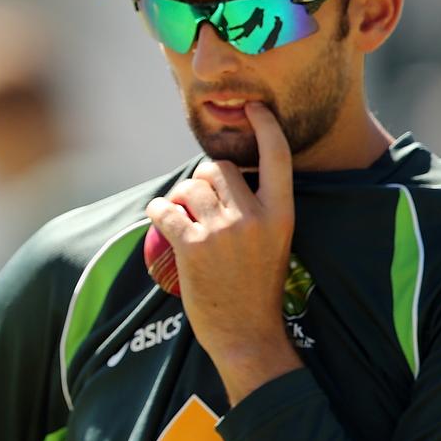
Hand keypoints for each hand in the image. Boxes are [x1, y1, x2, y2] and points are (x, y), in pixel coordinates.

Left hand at [145, 102, 302, 403]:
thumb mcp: (273, 242)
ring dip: (182, 197)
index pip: (278, 157)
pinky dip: (159, 211)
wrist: (248, 334)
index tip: (253, 107)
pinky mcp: (193, 245)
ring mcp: (223, 231)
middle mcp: (254, 217)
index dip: (265, 126)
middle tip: (202, 202)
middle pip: (220, 168)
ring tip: (184, 216)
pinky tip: (160, 219)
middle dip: (205, 178)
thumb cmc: (257, 289)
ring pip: (191, 185)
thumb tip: (220, 176)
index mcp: (281, 214)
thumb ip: (256, 209)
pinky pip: (166, 208)